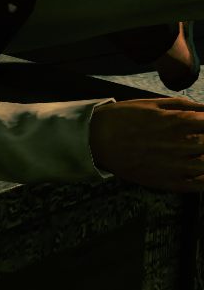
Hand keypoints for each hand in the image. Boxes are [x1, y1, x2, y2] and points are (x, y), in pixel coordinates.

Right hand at [89, 97, 203, 191]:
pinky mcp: (166, 181)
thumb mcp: (149, 104)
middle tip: (200, 142)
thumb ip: (181, 105)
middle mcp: (181, 144)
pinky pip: (197, 186)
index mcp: (178, 122)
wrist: (95, 139)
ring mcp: (175, 165)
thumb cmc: (121, 118)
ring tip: (199, 156)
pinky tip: (201, 175)